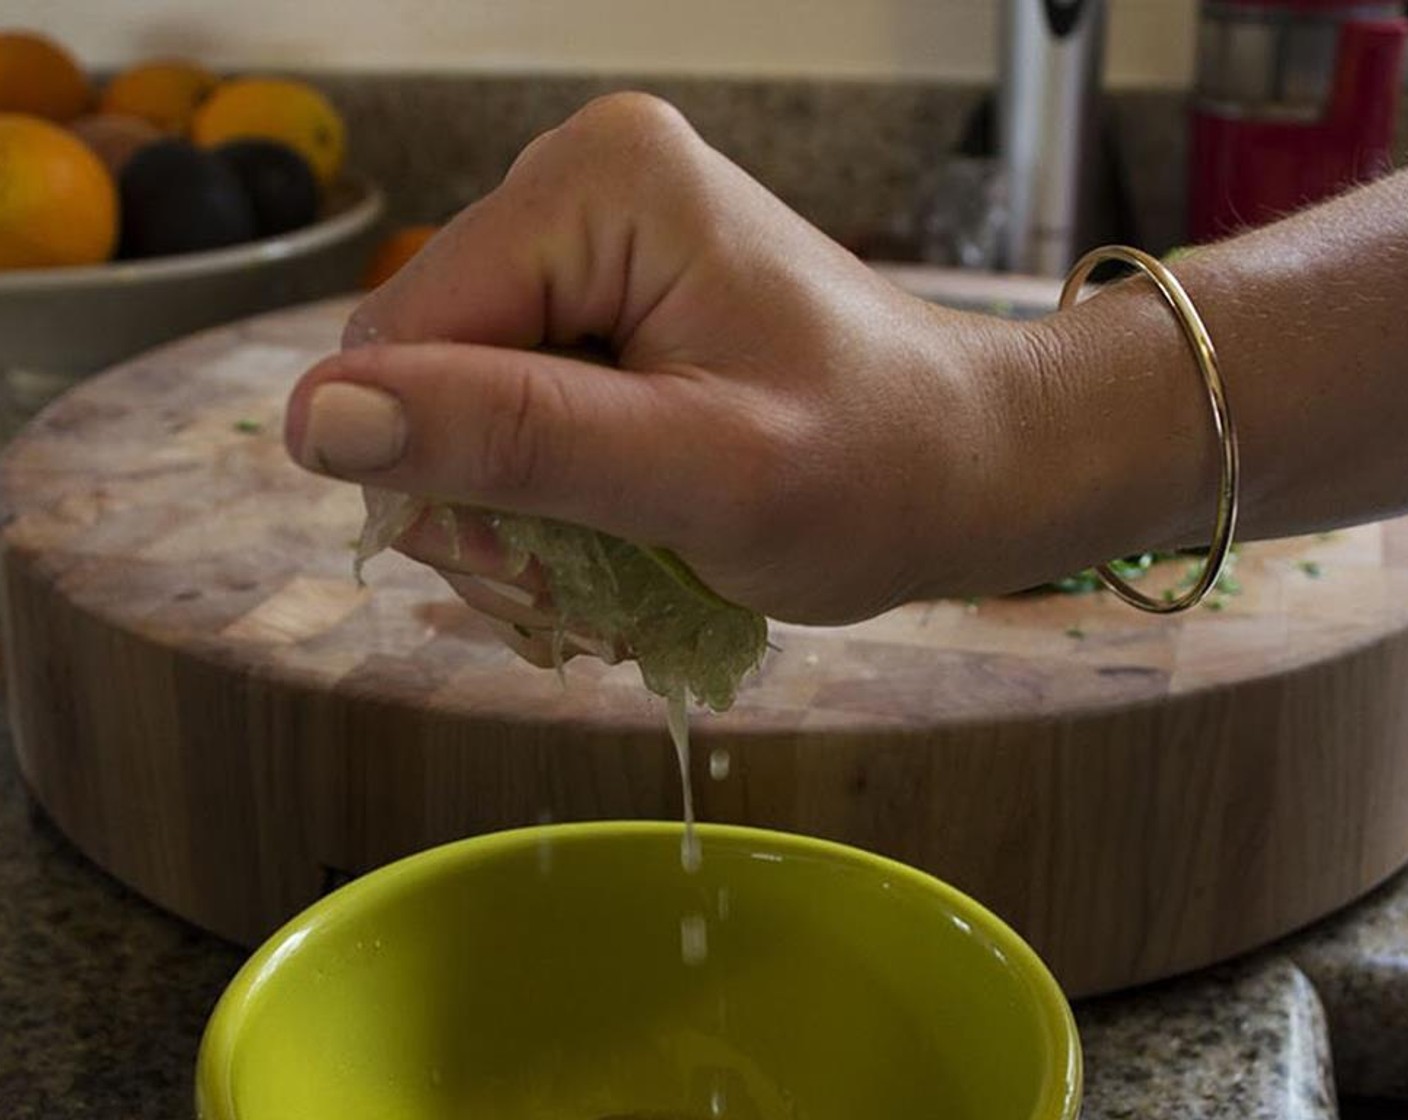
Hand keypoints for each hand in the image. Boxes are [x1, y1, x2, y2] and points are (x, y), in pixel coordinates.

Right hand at [285, 93, 1034, 638]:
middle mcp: (576, 187)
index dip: (431, 469)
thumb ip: (517, 440)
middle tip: (580, 579)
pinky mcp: (603, 302)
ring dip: (510, 510)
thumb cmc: (878, 471)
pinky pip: (509, 409)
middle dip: (476, 497)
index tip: (526, 568)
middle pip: (422, 368)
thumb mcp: (700, 473)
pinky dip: (544, 494)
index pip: (406, 336)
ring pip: (454, 404)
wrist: (971, 466)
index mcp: (597, 186)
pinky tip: (615, 533)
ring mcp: (589, 245)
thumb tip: (318, 420)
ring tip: (613, 566)